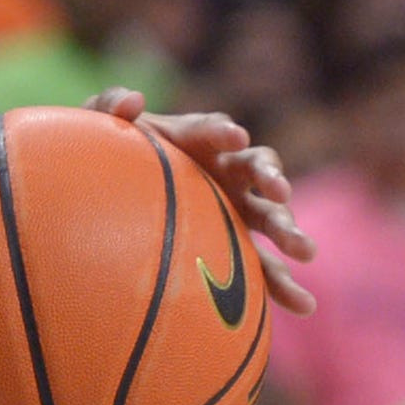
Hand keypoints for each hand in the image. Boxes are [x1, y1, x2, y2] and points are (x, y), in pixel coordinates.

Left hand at [90, 88, 318, 315]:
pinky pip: (264, 266)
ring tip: (305, 252)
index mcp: (197, 138)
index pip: (214, 130)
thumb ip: (108, 106)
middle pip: (259, 170)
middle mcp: (227, 171)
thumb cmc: (109, 153)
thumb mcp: (99, 125)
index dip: (223, 133)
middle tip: (279, 192)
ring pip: (271, 217)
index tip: (233, 138)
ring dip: (290, 231)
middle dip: (272, 180)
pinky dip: (283, 284)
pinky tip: (302, 305)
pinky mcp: (238, 244)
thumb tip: (132, 100)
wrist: (108, 193)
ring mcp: (236, 208)